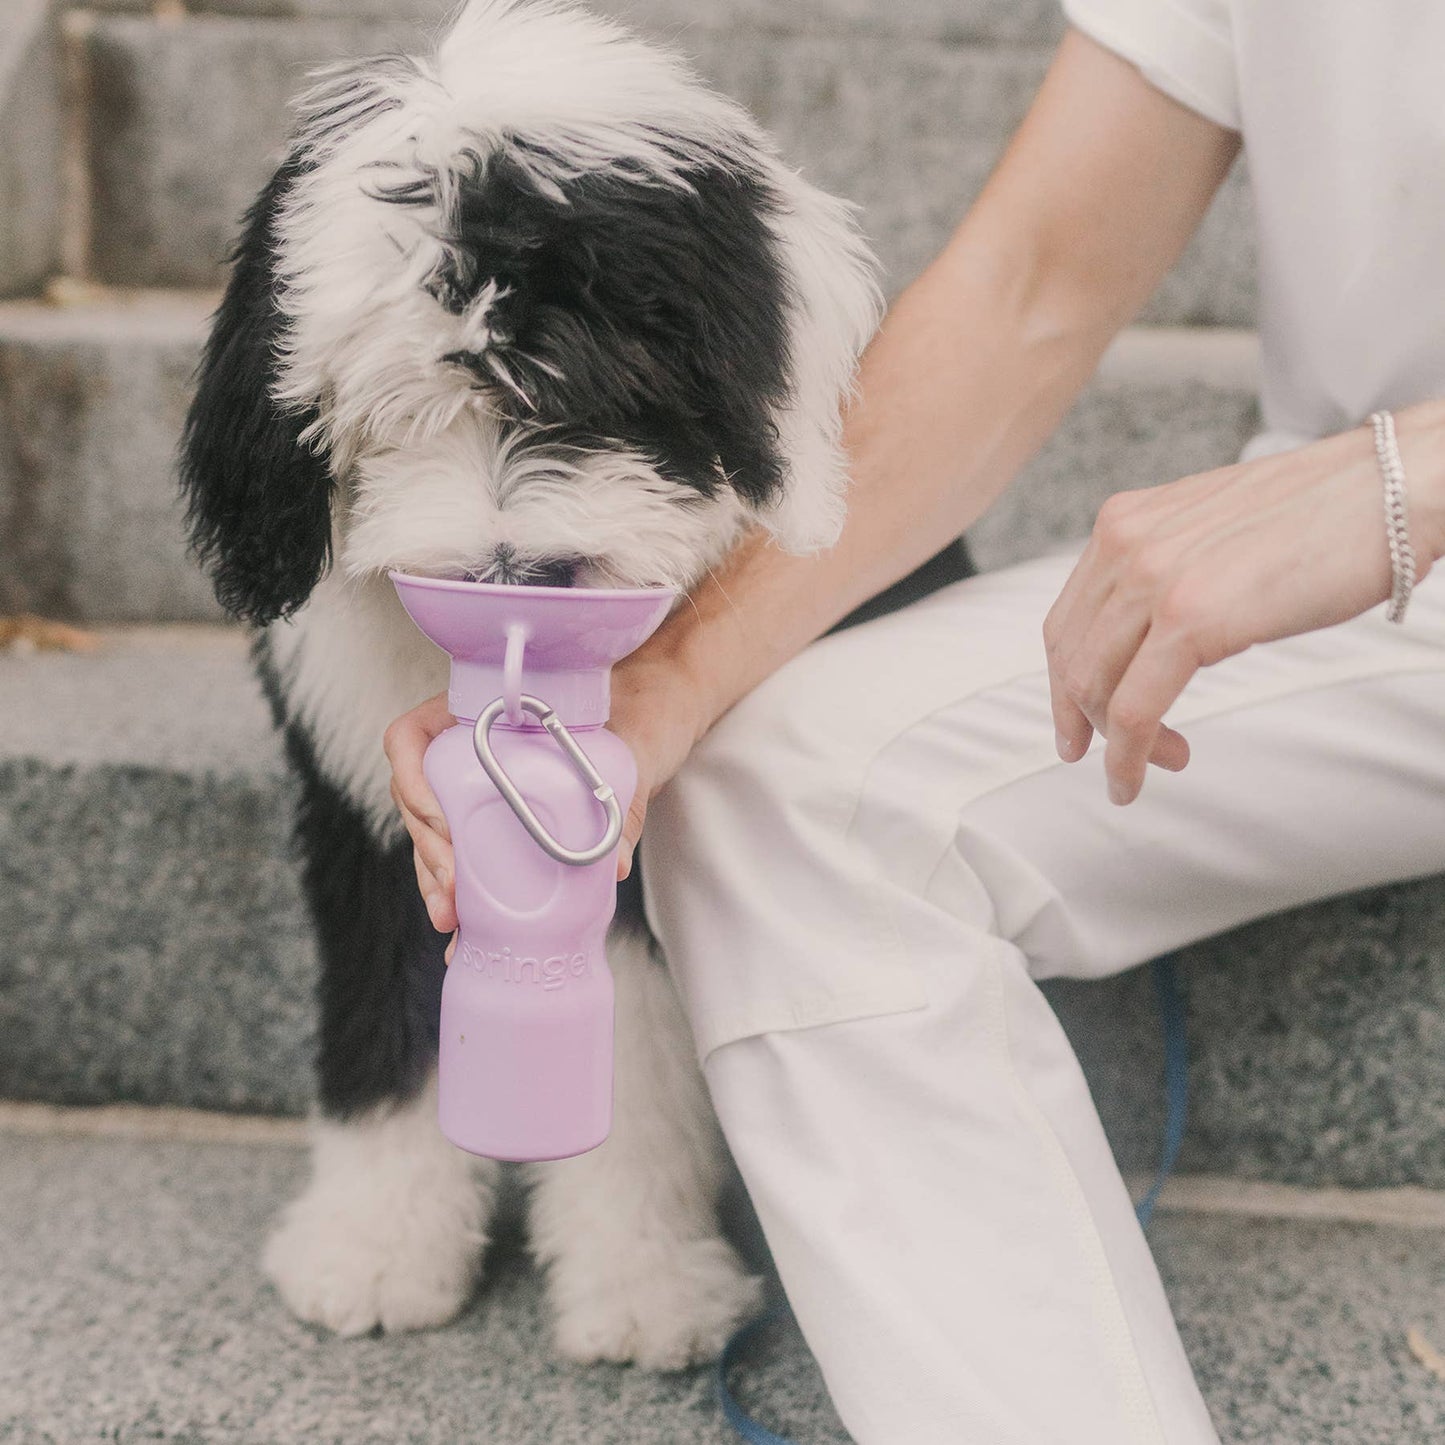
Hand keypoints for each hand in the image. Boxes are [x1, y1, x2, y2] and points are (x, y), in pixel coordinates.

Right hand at [383, 638, 709, 945]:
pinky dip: (460, 890)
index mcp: (478, 710)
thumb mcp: (630, 747)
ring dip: (434, 878)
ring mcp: (474, 786)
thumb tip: (616, 864)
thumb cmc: (634, 716)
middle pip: (417, 798)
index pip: (411, 738)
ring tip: (449, 919)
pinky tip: (464, 930)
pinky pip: (462, 853)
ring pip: (433, 833)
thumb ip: (625, 798)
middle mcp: (465, 747)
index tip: (440, 822)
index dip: (412, 781)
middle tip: (450, 894)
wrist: (651, 726)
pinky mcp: (492, 821)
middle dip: (428, 851)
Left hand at [1044, 405, 1444, 804]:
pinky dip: (1128, 755)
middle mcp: (1124, 544)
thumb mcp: (1211, 535)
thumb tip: (1148, 635)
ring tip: (1163, 761)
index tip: (1082, 726)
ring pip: (1096, 688)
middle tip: (1117, 759)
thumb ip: (1166, 572)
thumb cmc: (1322, 515)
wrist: (1395, 485)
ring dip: (1117, 742)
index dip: (1066, 684)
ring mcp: (1152, 578)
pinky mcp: (1190, 618)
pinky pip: (1134, 709)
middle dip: (1087, 720)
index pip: (1066, 621)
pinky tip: (1140, 776)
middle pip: (1072, 659)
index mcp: (1123, 522)